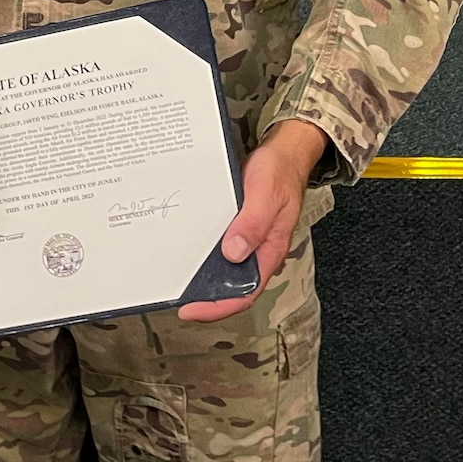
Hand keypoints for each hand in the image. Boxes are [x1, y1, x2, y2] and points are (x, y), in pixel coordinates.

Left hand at [177, 119, 328, 322]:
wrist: (284, 152)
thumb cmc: (279, 172)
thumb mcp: (266, 195)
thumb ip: (253, 224)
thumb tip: (233, 252)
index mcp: (269, 250)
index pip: (245, 292)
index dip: (218, 306)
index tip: (192, 309)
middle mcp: (258, 250)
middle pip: (232, 286)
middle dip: (206, 297)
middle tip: (177, 298)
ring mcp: (248, 239)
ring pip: (225, 268)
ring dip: (204, 276)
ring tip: (178, 279)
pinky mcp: (239, 227)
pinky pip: (221, 246)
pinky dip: (205, 252)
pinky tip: (189, 249)